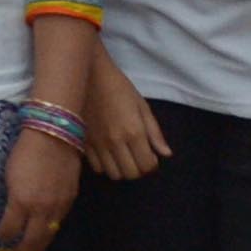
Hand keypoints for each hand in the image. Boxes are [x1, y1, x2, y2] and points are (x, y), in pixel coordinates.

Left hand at [0, 125, 81, 250]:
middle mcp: (41, 208)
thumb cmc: (25, 151)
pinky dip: (51, 228)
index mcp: (21, 202)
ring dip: (39, 243)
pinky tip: (45, 227)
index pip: (9, 230)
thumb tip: (11, 212)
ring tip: (31, 246)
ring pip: (49, 234)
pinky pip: (60, 221)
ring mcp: (59, 205)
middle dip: (22, 250)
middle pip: (32, 241)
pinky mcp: (71, 198)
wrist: (53, 135)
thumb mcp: (10, 176)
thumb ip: (13, 198)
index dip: (2, 235)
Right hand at [80, 49, 169, 181]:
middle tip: (138, 157)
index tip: (151, 156)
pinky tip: (108, 154)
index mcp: (133, 132)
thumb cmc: (118, 87)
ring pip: (113, 175)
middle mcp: (115, 142)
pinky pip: (97, 168)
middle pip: (131, 174)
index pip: (147, 165)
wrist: (87, 75)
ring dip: (122, 169)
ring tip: (123, 157)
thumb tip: (166, 154)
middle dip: (138, 169)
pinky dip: (105, 166)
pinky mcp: (84, 144)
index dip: (152, 164)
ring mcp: (97, 145)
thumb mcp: (142, 106)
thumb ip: (154, 132)